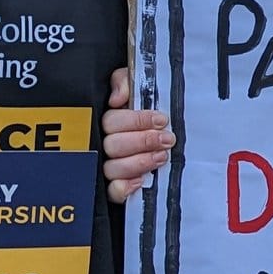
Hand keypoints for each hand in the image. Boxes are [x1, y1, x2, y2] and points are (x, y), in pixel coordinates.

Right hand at [101, 65, 172, 203]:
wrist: (162, 131)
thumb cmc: (148, 110)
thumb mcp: (137, 86)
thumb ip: (124, 81)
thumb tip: (116, 99)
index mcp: (109, 121)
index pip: (112, 121)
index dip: (136, 120)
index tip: (161, 120)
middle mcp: (105, 143)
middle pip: (114, 145)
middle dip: (143, 141)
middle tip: (167, 139)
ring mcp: (108, 166)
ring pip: (113, 168)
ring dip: (139, 162)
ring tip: (162, 156)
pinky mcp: (114, 187)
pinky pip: (112, 192)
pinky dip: (124, 188)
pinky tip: (141, 181)